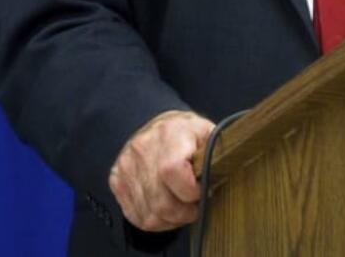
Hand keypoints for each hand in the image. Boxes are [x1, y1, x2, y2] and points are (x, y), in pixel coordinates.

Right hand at [108, 110, 215, 231]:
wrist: (154, 123)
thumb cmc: (184, 133)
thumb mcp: (206, 132)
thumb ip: (216, 151)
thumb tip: (227, 171)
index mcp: (169, 134)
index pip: (172, 171)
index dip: (191, 191)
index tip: (201, 191)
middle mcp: (143, 149)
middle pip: (161, 201)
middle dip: (184, 212)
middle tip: (194, 207)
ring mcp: (126, 167)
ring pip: (149, 214)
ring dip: (170, 219)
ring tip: (182, 209)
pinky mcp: (117, 181)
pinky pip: (136, 216)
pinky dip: (154, 220)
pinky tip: (166, 210)